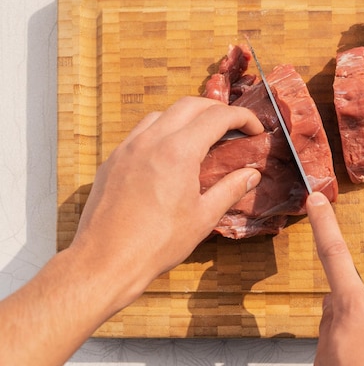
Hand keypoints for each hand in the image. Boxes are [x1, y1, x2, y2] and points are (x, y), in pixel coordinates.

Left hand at [70, 96, 264, 305]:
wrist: (106, 260)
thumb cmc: (157, 243)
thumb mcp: (203, 218)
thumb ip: (230, 189)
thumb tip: (251, 175)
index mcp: (178, 152)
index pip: (217, 117)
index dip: (242, 118)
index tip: (255, 129)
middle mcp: (151, 140)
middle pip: (190, 105)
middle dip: (217, 110)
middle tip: (234, 127)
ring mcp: (128, 147)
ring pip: (163, 114)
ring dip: (187, 117)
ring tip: (202, 137)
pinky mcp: (113, 159)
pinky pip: (141, 131)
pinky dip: (162, 130)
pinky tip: (169, 153)